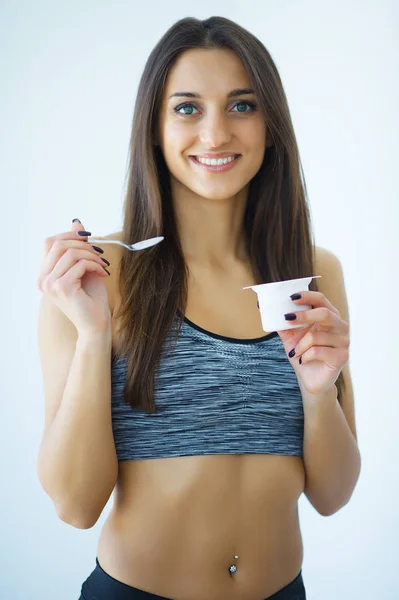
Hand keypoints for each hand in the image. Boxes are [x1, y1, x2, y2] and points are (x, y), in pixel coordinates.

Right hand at [37, 219, 111, 335]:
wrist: (96, 324)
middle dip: (83, 244)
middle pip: (58, 243)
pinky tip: (104, 273)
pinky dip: (95, 265)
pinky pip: (80, 264)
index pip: (50, 242)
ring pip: (71, 252)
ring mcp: (50, 284)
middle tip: (99, 252)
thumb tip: (76, 222)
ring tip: (103, 264)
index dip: (69, 234)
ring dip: (92, 255)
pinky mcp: (62, 288)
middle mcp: (43, 279)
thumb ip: (78, 246)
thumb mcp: (84, 266)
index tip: (88, 238)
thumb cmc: (91, 298)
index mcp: (45, 273)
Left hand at [276, 291, 349, 396]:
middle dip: (304, 316)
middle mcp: (340, 327)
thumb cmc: (303, 354)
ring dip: (300, 345)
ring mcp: (343, 342)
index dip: (308, 296)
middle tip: (287, 318)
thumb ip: (284, 324)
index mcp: (329, 317)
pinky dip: (305, 356)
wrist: (310, 379)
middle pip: (324, 314)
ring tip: (296, 352)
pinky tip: (303, 360)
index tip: (291, 297)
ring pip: (316, 336)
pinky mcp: (342, 357)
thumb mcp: (291, 337)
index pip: (321, 300)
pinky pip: (317, 351)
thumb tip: (268, 311)